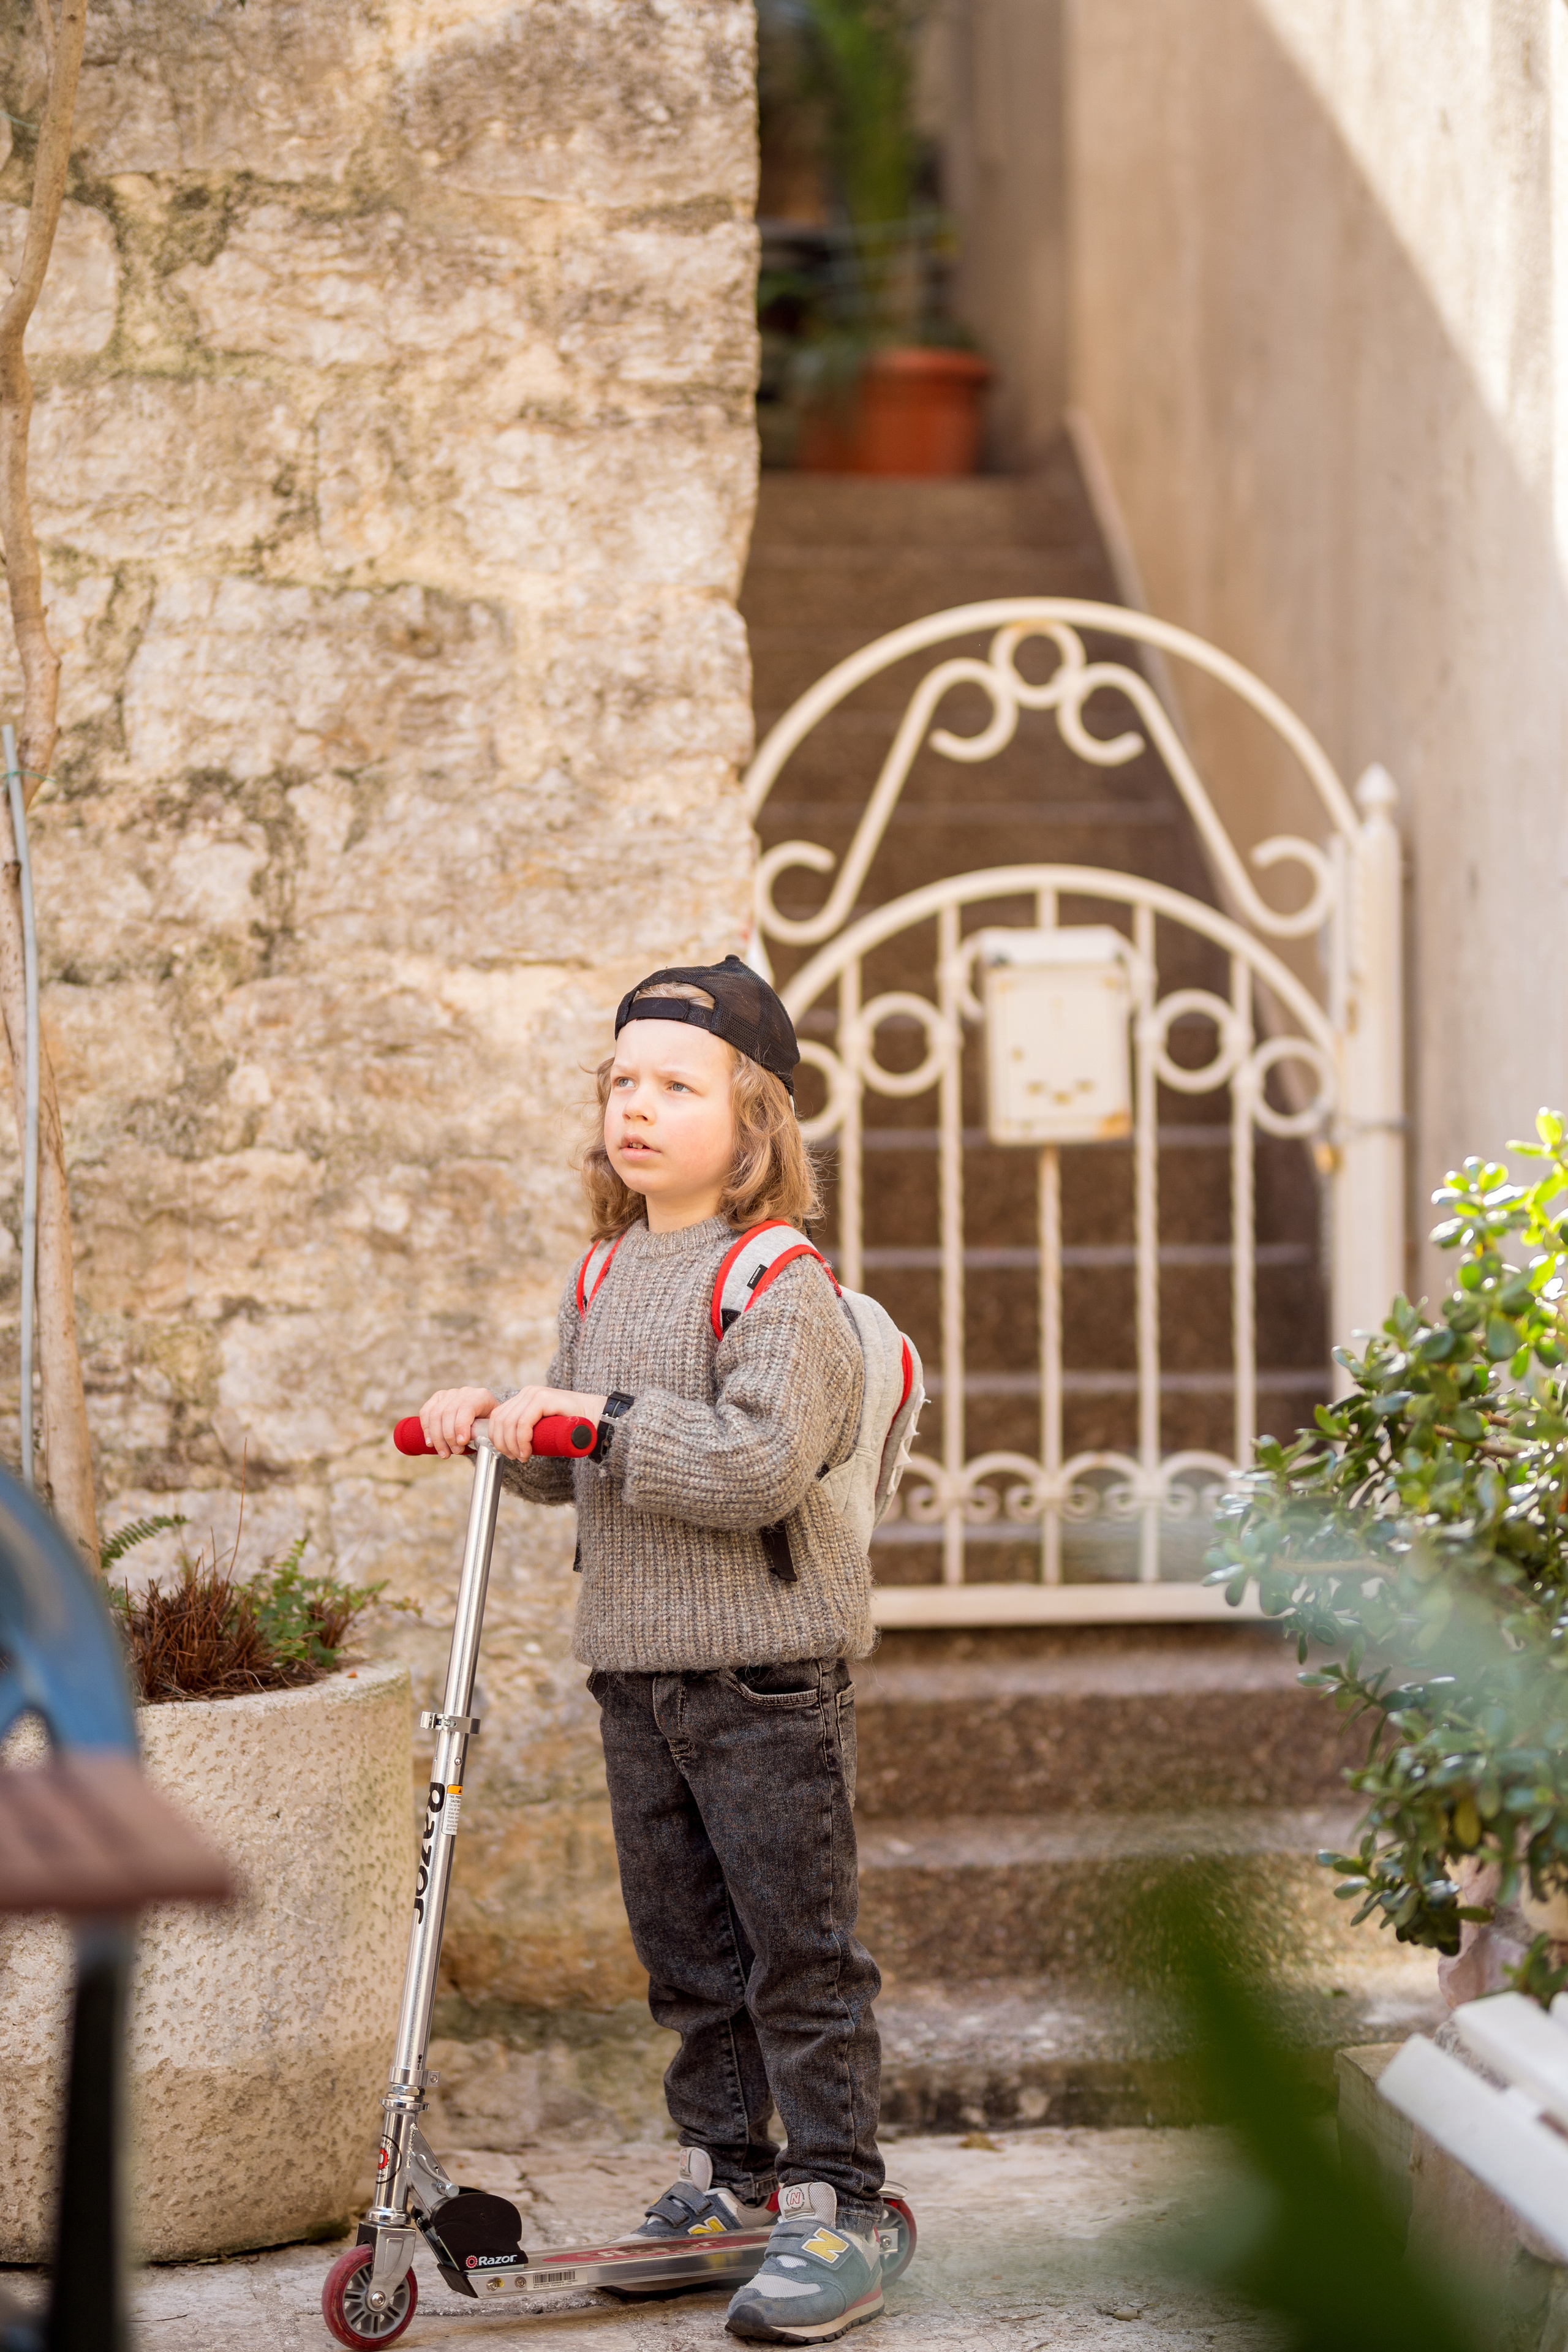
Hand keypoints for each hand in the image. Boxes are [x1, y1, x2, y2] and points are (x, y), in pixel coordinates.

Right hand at [419, 1387, 498, 1457]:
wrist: (484, 1416)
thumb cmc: (487, 1424)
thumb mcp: (491, 1427)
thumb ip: (482, 1432)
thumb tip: (469, 1442)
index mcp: (480, 1396)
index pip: (466, 1408)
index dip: (461, 1426)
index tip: (462, 1443)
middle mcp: (464, 1392)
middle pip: (448, 1413)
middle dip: (449, 1437)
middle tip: (454, 1452)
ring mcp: (449, 1394)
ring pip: (436, 1414)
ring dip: (438, 1437)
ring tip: (444, 1453)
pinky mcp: (437, 1398)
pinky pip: (426, 1412)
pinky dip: (426, 1429)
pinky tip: (430, 1443)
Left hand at [488, 1386, 609, 1461]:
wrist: (597, 1419)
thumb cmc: (572, 1427)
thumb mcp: (543, 1428)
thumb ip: (529, 1430)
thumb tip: (510, 1446)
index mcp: (524, 1398)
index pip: (497, 1416)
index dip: (496, 1437)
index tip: (506, 1454)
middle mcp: (527, 1392)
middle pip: (500, 1420)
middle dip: (502, 1443)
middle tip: (514, 1458)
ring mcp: (535, 1394)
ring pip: (509, 1423)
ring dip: (511, 1445)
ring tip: (521, 1458)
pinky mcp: (544, 1399)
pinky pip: (523, 1423)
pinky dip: (521, 1440)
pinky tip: (526, 1452)